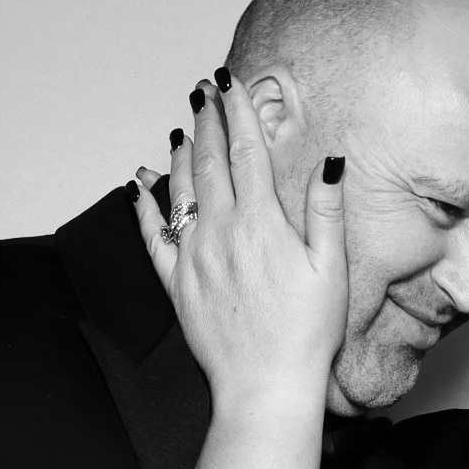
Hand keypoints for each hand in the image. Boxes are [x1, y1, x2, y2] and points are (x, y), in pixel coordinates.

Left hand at [131, 72, 347, 413]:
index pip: (247, 152)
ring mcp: (193, 256)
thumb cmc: (306, 334)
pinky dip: (143, 205)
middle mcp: (220, 231)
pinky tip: (138, 184)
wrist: (264, 385)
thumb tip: (330, 162)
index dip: (237, 112)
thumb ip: (325, 212)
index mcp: (261, 223)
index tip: (230, 83)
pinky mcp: (176, 284)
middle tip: (202, 92)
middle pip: (209, 163)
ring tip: (181, 128)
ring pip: (179, 191)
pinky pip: (152, 235)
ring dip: (179, 155)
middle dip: (206, 122)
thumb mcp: (330, 270)